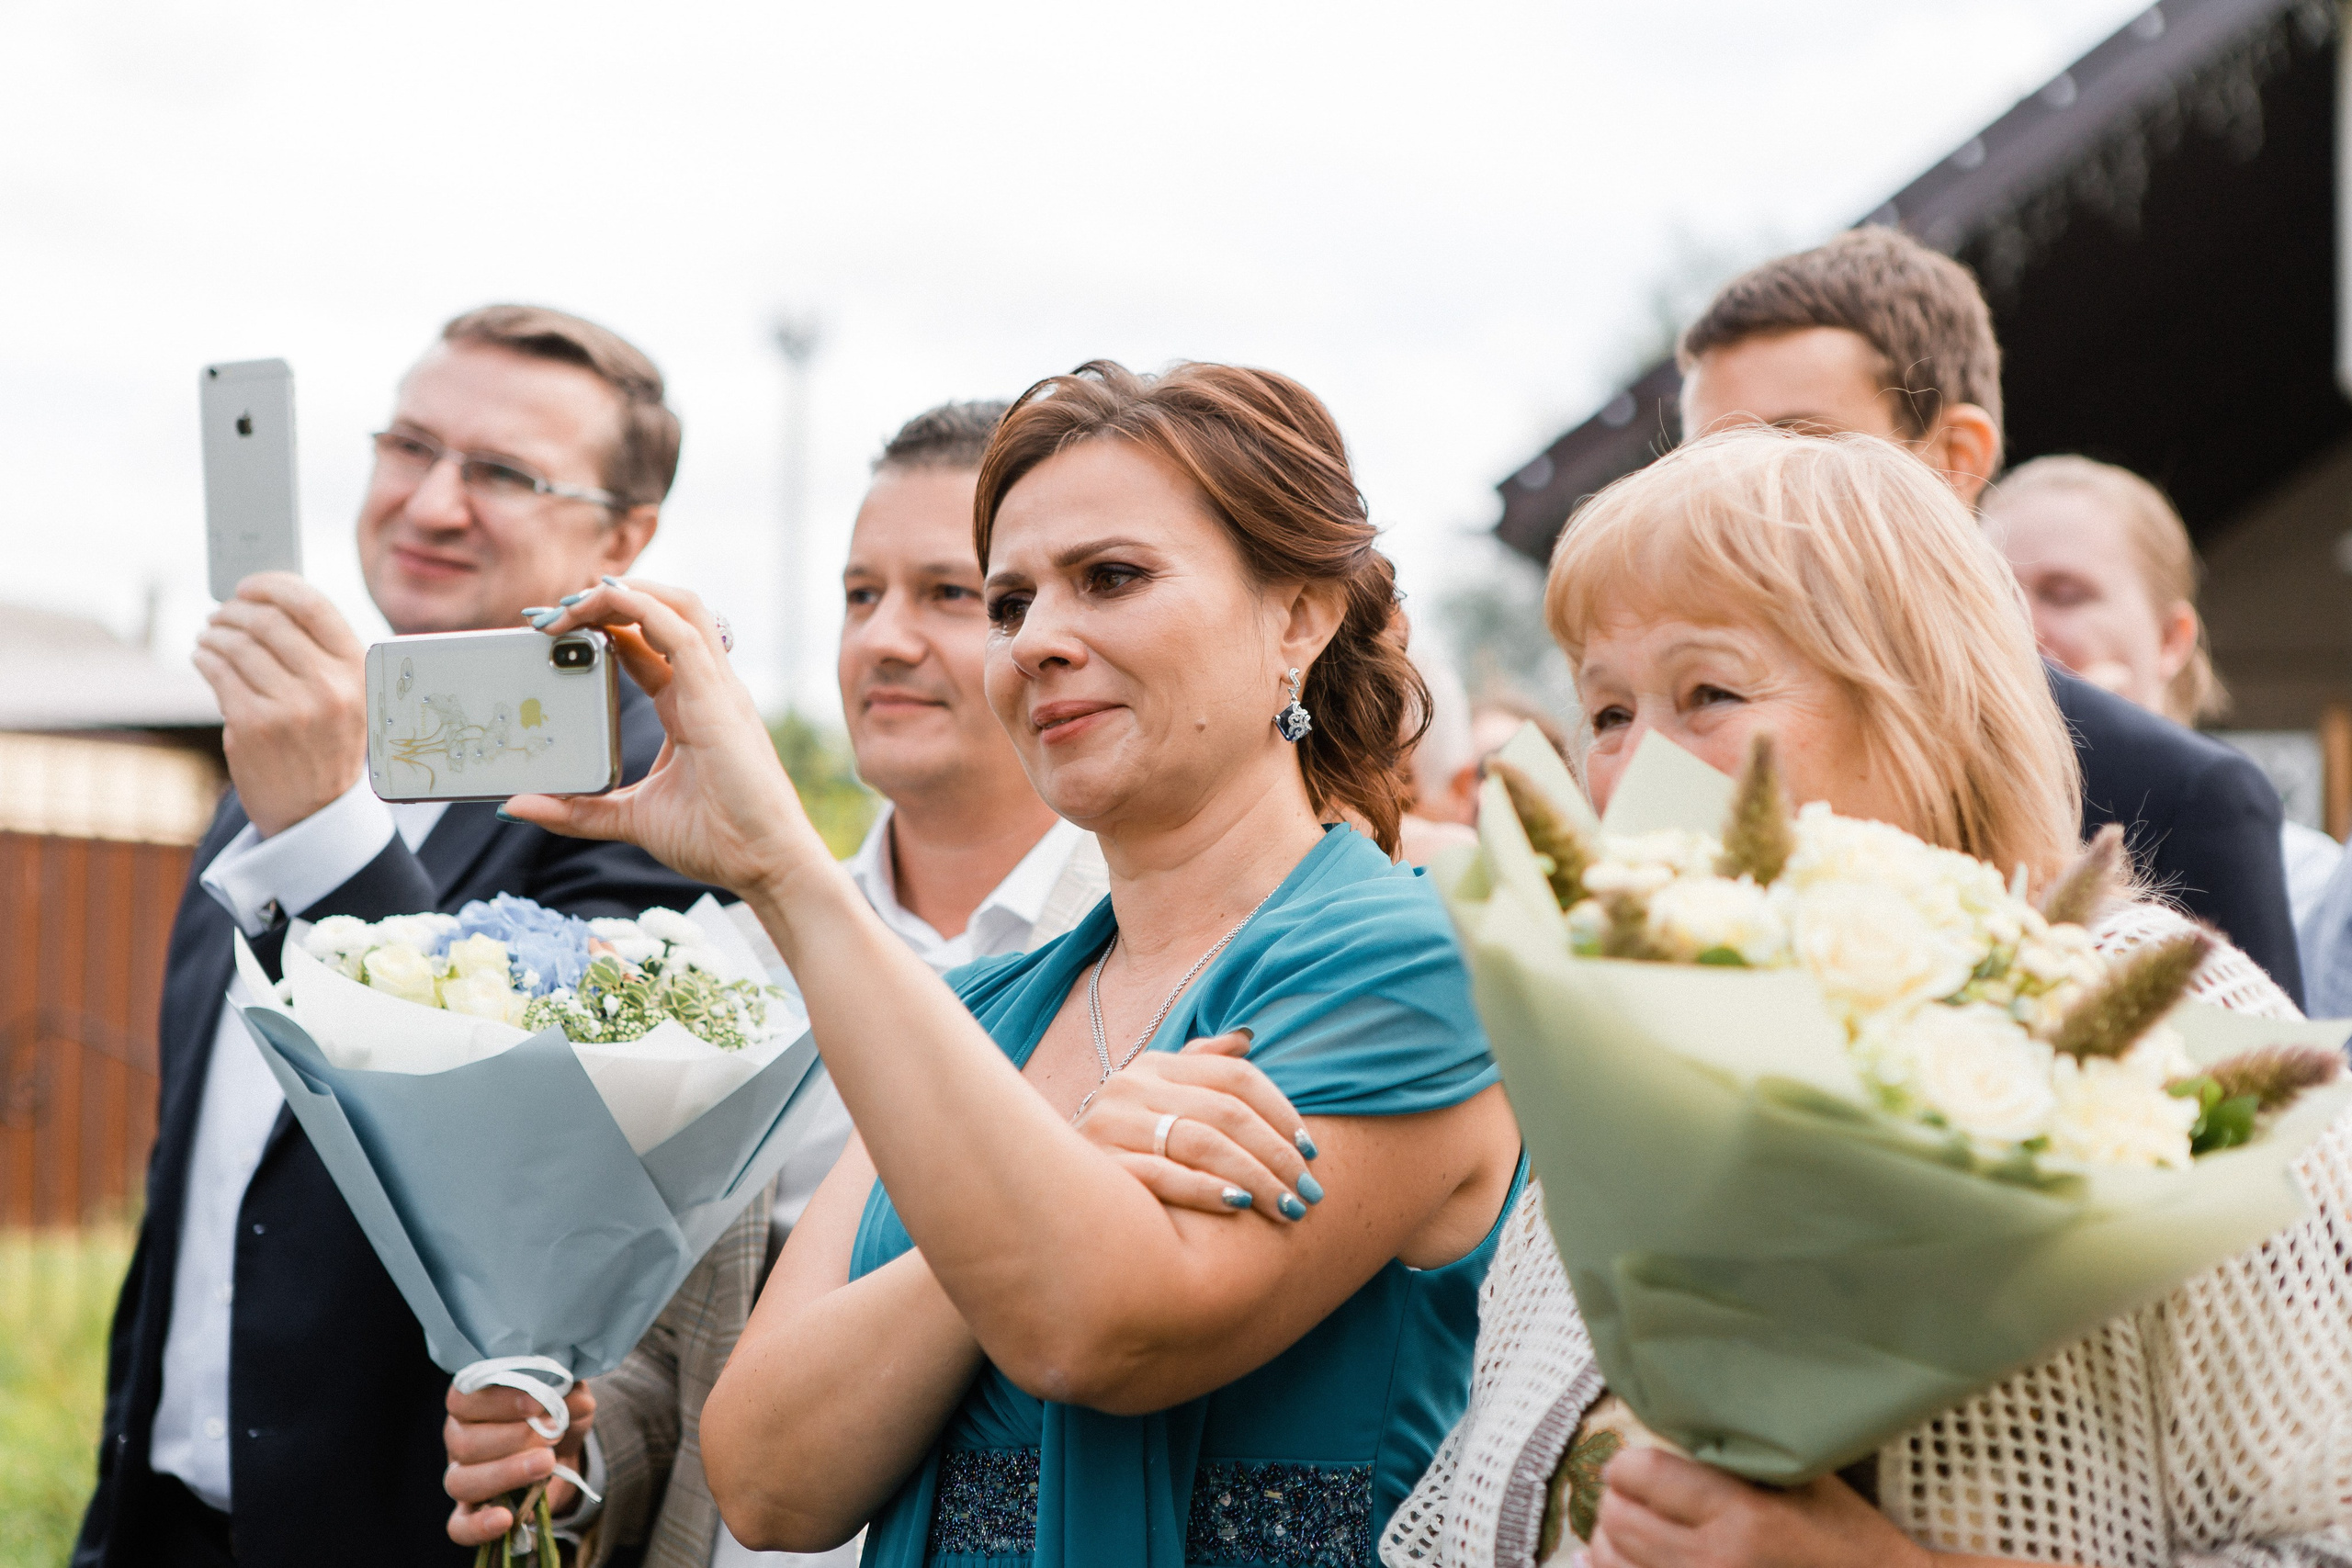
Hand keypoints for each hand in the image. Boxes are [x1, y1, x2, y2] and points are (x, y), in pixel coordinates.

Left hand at [190, 572, 367, 836]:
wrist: (315, 812)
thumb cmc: (326, 744)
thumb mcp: (346, 697)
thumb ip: (319, 653)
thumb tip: (267, 602)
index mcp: (356, 671)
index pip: (312, 605)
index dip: (272, 585)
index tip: (249, 585)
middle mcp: (328, 687)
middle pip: (268, 620)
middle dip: (235, 610)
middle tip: (221, 613)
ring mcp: (290, 708)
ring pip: (237, 645)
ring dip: (214, 633)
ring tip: (209, 635)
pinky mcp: (253, 727)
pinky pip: (218, 673)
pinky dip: (203, 657)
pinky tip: (203, 657)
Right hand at [443, 1380, 594, 1546]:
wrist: (562, 1454)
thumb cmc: (555, 1415)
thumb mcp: (568, 1398)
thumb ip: (569, 1395)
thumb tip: (577, 1402)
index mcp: (472, 1402)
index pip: (463, 1398)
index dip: (498, 1402)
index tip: (536, 1404)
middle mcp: (458, 1438)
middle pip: (462, 1442)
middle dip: (512, 1439)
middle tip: (552, 1434)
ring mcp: (461, 1476)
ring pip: (460, 1482)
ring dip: (505, 1474)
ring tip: (546, 1465)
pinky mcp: (469, 1513)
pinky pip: (458, 1527)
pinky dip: (478, 1526)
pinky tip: (506, 1519)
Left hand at [500, 578, 832, 898]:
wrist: (765, 863)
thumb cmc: (718, 839)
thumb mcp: (631, 819)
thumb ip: (578, 810)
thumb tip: (517, 805)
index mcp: (689, 706)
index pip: (646, 644)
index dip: (603, 626)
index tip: (552, 631)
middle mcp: (706, 687)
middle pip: (665, 611)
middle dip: (609, 597)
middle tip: (552, 610)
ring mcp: (716, 687)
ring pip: (677, 605)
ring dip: (622, 591)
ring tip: (570, 599)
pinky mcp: (717, 696)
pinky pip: (680, 630)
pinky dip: (640, 607)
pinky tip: (602, 601)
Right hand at [1074, 1030, 1323, 1220]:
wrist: (1046, 1188)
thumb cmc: (1123, 1146)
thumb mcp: (1158, 1098)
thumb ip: (1201, 1066)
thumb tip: (1247, 1037)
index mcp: (1154, 1065)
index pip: (1236, 1077)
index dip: (1282, 1113)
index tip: (1311, 1151)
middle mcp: (1130, 1086)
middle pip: (1226, 1112)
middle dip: (1276, 1155)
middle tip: (1310, 1192)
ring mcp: (1110, 1122)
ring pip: (1201, 1143)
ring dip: (1254, 1177)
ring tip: (1286, 1206)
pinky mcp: (1097, 1164)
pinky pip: (1161, 1175)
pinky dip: (1204, 1189)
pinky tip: (1237, 1205)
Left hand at [1588, 1449, 1926, 1567]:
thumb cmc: (1850, 1541)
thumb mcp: (1809, 1481)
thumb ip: (1745, 1452)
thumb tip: (1684, 1414)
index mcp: (1744, 1518)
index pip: (1643, 1475)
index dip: (1627, 1464)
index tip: (1631, 1461)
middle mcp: (1716, 1563)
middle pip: (1619, 1520)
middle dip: (1615, 1499)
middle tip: (1625, 1491)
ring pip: (1613, 1563)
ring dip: (1608, 1540)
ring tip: (1620, 1526)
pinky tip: (1617, 1561)